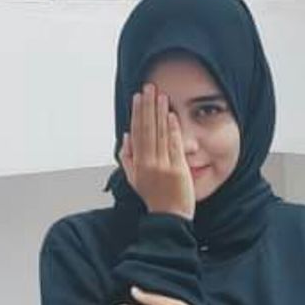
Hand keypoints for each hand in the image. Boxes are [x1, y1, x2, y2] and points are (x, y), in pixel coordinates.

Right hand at [119, 82, 194, 219]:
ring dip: (160, 112)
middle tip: (149, 88)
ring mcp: (163, 165)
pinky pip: (173, 145)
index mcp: (137, 163)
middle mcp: (148, 162)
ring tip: (161, 95)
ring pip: (160, 134)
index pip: (136, 132)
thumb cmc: (154, 196)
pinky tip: (171, 115)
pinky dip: (172, 129)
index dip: (137, 113)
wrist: (170, 216)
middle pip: (147, 128)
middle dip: (148, 106)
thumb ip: (128, 157)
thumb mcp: (134, 178)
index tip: (138, 97)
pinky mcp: (177, 169)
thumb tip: (126, 135)